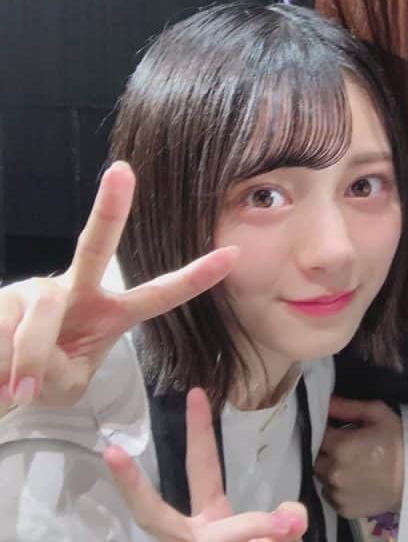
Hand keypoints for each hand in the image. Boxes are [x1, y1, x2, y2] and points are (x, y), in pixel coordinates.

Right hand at [0, 161, 236, 409]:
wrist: (0, 382)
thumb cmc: (41, 379)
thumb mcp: (64, 385)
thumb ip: (57, 373)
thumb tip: (29, 362)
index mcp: (109, 312)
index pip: (159, 295)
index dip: (195, 277)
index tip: (233, 255)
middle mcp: (76, 290)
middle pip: (95, 246)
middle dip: (110, 209)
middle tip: (122, 172)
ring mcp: (37, 288)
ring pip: (40, 315)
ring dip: (28, 361)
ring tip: (16, 387)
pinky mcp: (3, 296)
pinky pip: (5, 328)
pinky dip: (1, 362)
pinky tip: (1, 373)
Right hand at [105, 387, 306, 541]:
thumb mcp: (278, 538)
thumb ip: (284, 524)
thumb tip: (289, 518)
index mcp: (207, 521)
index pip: (204, 469)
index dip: (201, 431)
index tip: (196, 392)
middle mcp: (190, 538)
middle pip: (154, 515)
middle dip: (134, 488)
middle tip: (109, 452)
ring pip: (222, 536)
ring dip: (257, 533)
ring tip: (284, 529)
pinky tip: (274, 539)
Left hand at [315, 397, 403, 517]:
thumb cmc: (399, 441)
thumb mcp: (378, 414)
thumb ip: (348, 407)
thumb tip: (325, 401)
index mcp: (340, 446)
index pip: (317, 434)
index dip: (325, 430)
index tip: (335, 430)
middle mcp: (333, 472)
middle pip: (315, 457)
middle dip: (326, 451)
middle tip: (344, 447)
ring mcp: (337, 493)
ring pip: (321, 477)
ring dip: (330, 470)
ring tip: (351, 465)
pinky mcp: (343, 509)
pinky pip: (331, 495)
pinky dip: (338, 488)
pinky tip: (355, 481)